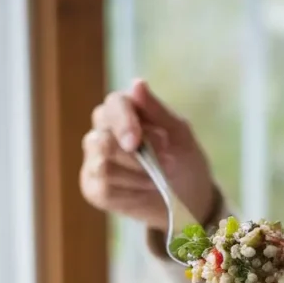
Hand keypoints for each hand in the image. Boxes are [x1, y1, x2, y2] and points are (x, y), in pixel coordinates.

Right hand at [80, 79, 217, 230]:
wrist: (189, 198)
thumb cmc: (183, 159)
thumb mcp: (179, 134)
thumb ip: (157, 111)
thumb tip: (137, 84)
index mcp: (123, 111)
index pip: (113, 105)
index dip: (123, 122)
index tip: (136, 142)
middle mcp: (102, 132)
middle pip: (104, 140)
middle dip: (136, 158)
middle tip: (166, 162)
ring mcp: (94, 160)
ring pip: (102, 166)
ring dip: (136, 175)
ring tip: (157, 178)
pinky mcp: (94, 188)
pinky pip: (104, 188)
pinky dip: (130, 191)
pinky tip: (144, 190)